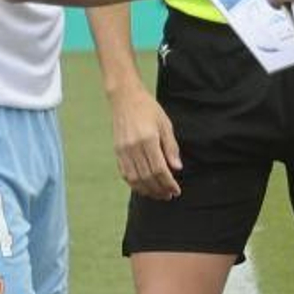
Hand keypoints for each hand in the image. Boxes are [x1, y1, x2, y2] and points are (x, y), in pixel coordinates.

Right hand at [110, 83, 180, 198]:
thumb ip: (171, 147)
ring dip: (147, 190)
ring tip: (158, 195)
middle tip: (168, 195)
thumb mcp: (165, 124)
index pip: (159, 169)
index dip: (168, 183)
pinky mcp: (117, 151)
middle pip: (147, 177)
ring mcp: (123, 150)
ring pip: (135, 179)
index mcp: (148, 139)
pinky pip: (125, 173)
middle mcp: (134, 147)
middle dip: (159, 190)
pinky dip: (134, 184)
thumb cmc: (148, 109)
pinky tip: (143, 187)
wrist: (125, 98)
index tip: (176, 190)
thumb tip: (177, 168)